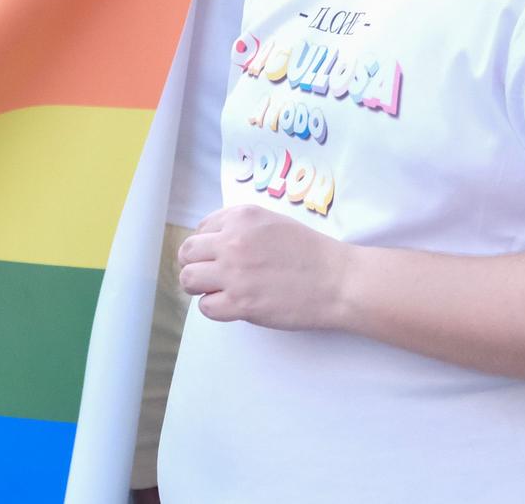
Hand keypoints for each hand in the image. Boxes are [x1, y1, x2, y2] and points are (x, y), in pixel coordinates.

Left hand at [177, 204, 349, 329]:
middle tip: (211, 275)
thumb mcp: (272, 222)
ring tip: (220, 291)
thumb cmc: (310, 252)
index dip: (205, 246)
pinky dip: (215, 308)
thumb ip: (240, 227)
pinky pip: (205, 307)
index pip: (200, 230)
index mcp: (241, 217)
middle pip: (186, 253)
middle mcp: (232, 241)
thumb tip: (213, 242)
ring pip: (189, 279)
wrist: (337, 280)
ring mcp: (234, 273)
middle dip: (195, 265)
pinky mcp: (240, 303)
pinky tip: (233, 305)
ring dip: (200, 287)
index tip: (216, 256)